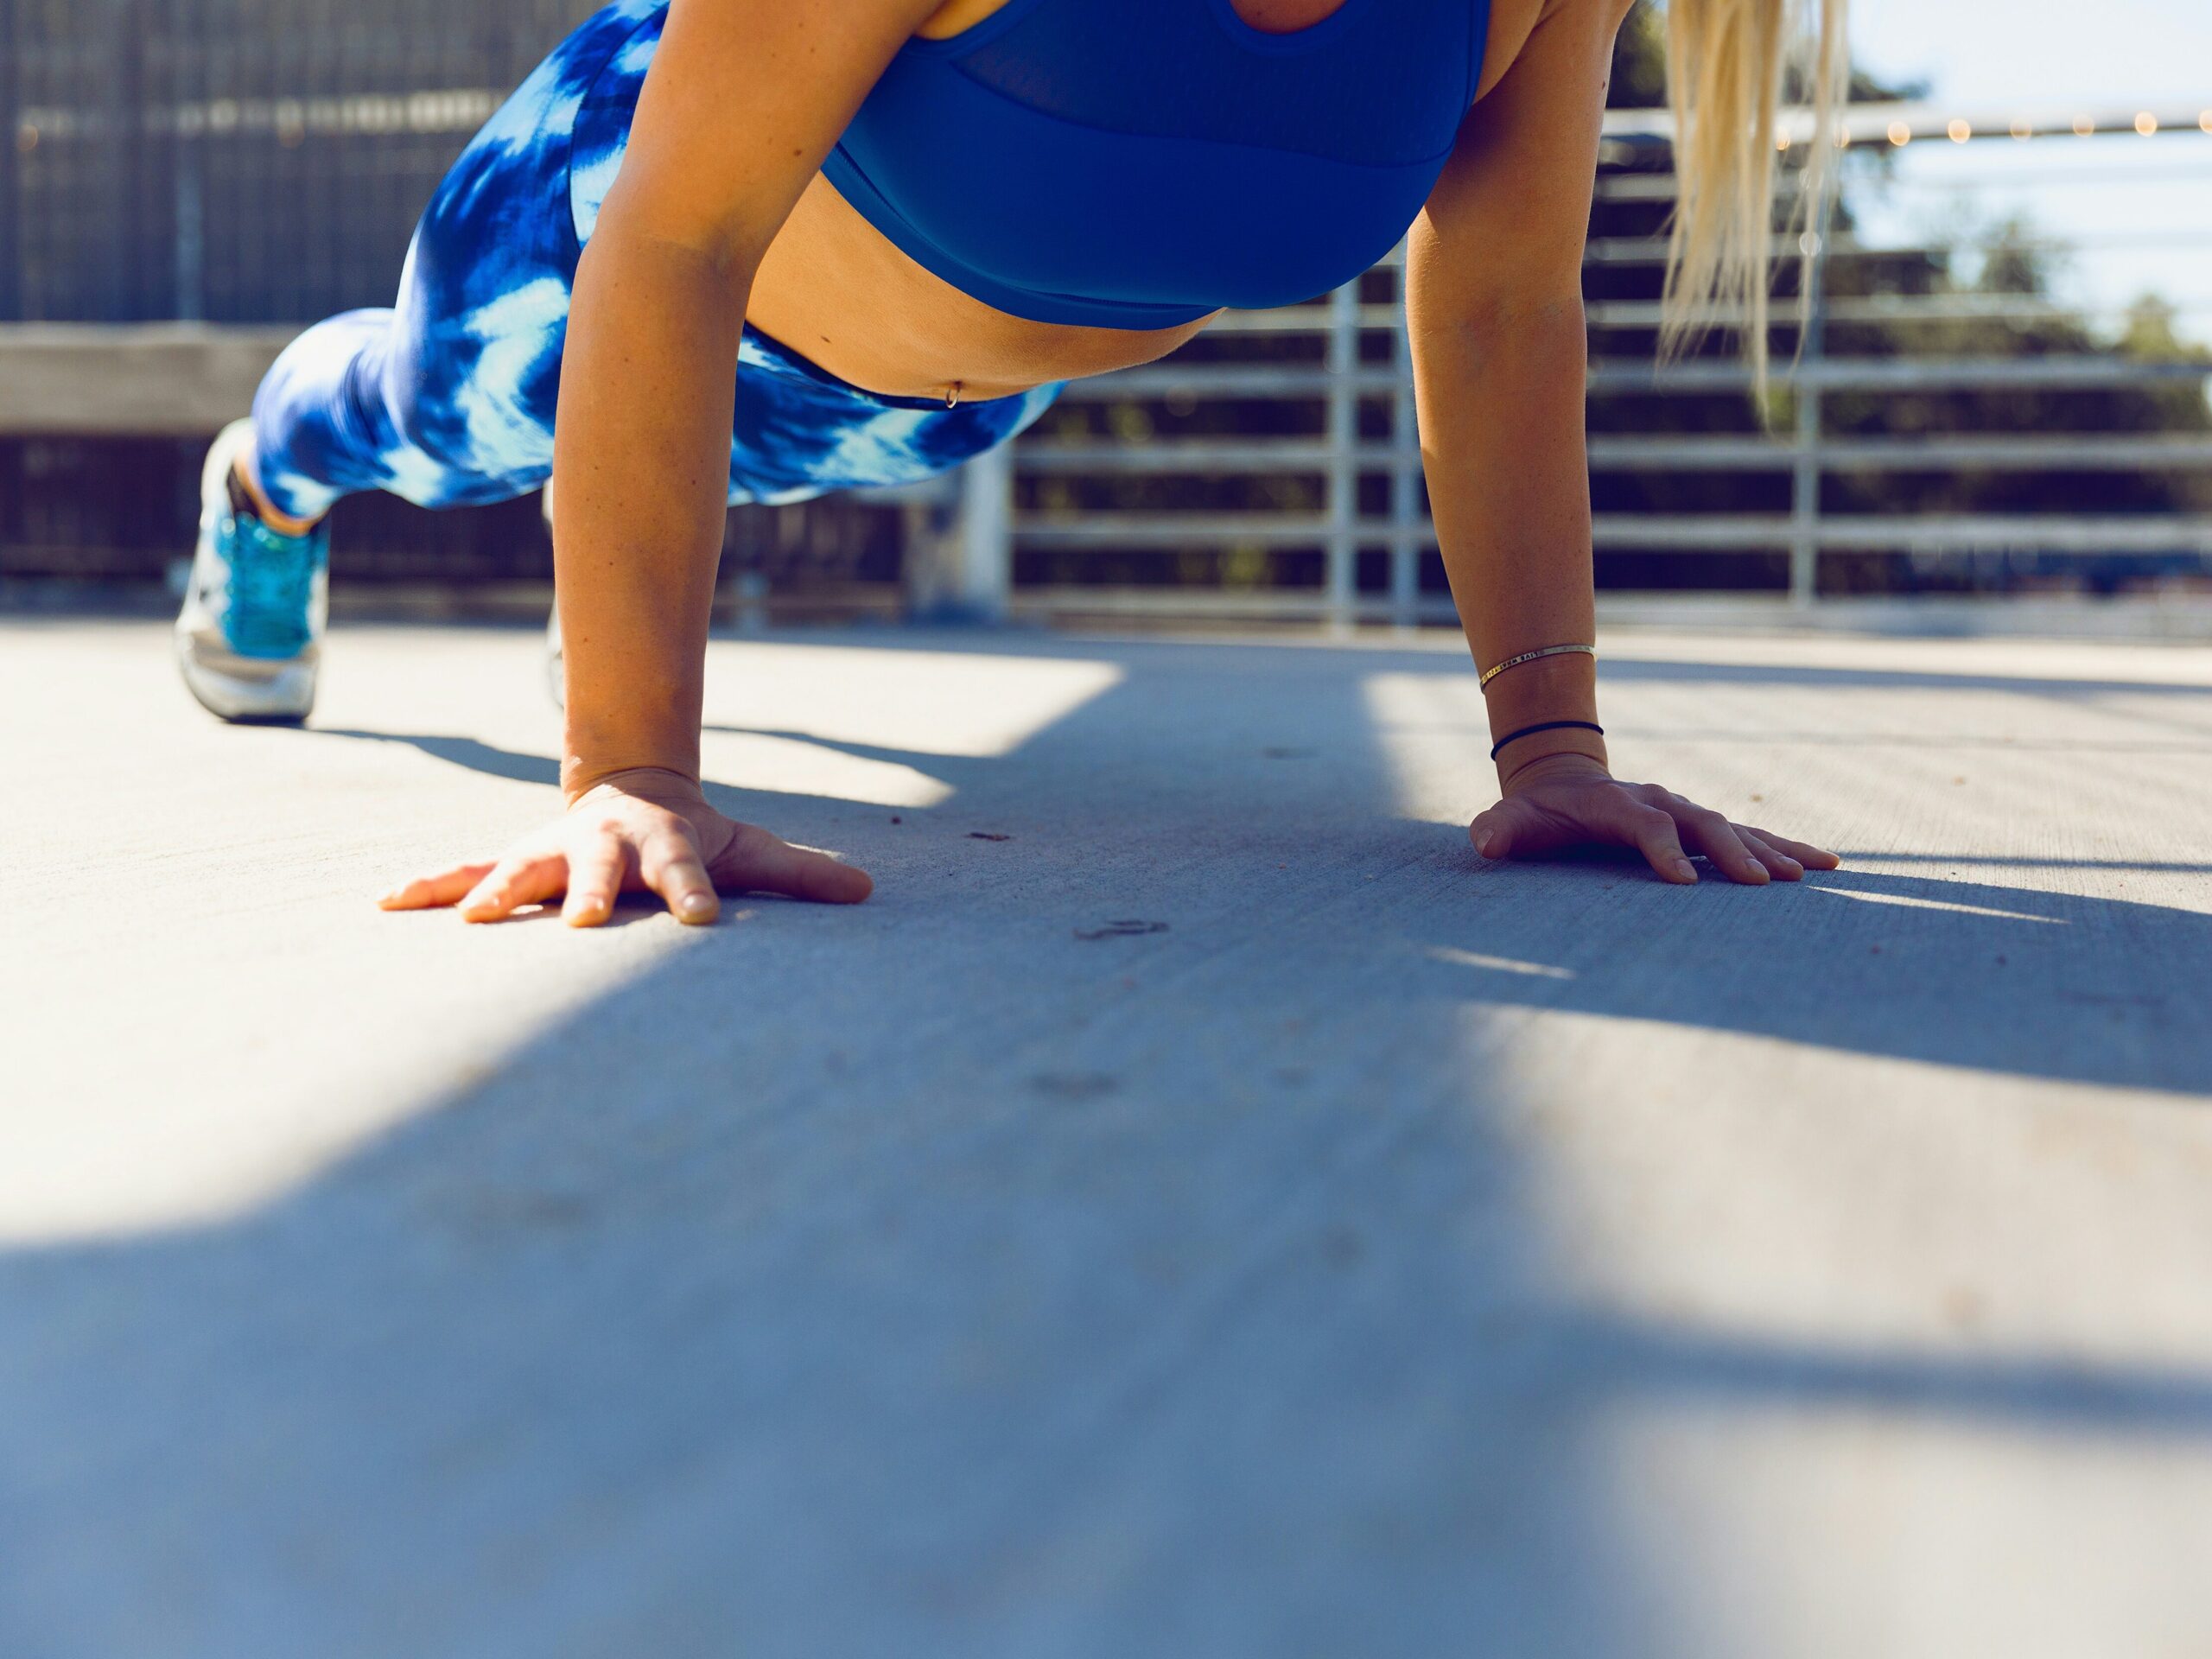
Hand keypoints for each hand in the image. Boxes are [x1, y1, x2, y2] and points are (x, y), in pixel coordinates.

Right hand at [378, 766, 872, 924]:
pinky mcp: (512, 863)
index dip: (693, 894)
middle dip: (587, 892)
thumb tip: (867, 891)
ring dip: (493, 892)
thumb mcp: (748, 849)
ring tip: (466, 920)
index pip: (686, 874)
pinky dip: (427, 887)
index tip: (700, 922)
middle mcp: (602, 847)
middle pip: (596, 869)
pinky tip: (384, 905)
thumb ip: (801, 873)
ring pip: (518, 869)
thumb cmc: (693, 836)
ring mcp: (552, 853)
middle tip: (579, 922)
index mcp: (663, 846)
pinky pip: (462, 873)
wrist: (630, 788)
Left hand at [1469, 752, 1837, 884]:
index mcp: (1617, 804)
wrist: (1561, 784)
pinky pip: (1749, 833)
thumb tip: (1484, 842)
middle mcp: (1659, 802)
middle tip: (1765, 884)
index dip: (1664, 851)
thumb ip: (1498, 831)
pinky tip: (1825, 863)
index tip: (1685, 883)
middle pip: (1703, 823)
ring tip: (1814, 872)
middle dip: (1734, 852)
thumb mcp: (1511, 821)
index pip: (1646, 825)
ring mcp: (1684, 812)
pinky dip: (1785, 846)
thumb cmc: (1536, 815)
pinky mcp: (1701, 826)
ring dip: (1773, 849)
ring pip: (1735, 827)